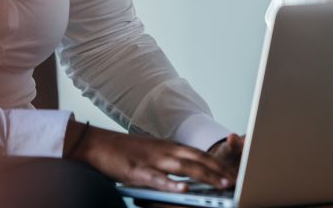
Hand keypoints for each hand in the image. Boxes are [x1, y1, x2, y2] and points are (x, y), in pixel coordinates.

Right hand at [65, 121, 237, 191]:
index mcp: (169, 147)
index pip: (200, 154)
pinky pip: (158, 179)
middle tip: (234, 181)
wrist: (98, 144)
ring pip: (184, 168)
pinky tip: (184, 189)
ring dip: (205, 176)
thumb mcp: (153, 152)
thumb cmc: (125, 150)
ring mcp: (152, 160)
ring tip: (221, 185)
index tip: (231, 174)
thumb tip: (187, 173)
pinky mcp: (137, 171)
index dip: (218, 164)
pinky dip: (172, 184)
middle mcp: (165, 151)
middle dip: (218, 171)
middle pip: (198, 160)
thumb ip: (170, 160)